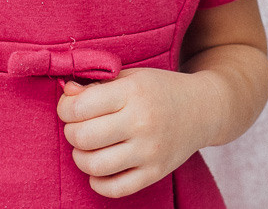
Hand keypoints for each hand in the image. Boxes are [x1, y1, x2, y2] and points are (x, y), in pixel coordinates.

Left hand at [56, 67, 210, 197]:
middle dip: (70, 132)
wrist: (202, 109)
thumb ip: (96, 85)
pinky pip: (116, 189)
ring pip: (95, 166)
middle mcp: (141, 123)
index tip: (69, 107)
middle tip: (77, 127)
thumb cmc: (159, 90)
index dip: (65, 108)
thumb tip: (66, 92)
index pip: (79, 107)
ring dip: (80, 157)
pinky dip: (98, 182)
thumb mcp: (130, 77)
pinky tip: (99, 169)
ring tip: (86, 147)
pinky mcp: (156, 173)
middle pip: (83, 137)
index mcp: (132, 93)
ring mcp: (150, 152)